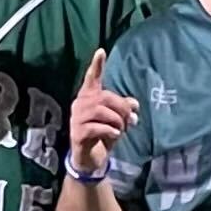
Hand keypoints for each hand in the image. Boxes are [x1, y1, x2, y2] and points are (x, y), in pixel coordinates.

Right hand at [68, 50, 137, 176]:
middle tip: (132, 121)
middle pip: (104, 97)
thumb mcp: (117, 120)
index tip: (101, 51)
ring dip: (116, 121)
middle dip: (122, 108)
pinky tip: (114, 135)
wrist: (90, 159)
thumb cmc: (102, 135)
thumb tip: (134, 105)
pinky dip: (109, 131)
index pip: (92, 78)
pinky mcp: (77, 133)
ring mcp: (76, 119)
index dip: (97, 65)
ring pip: (100, 111)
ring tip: (121, 130)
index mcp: (89, 97)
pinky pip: (96, 127)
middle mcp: (80, 104)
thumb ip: (124, 109)